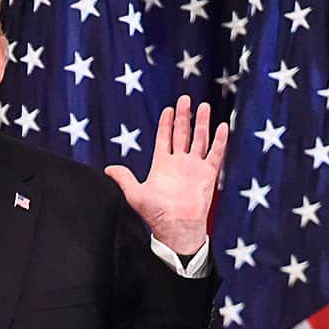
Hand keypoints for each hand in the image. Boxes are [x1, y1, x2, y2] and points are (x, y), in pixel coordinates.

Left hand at [105, 95, 228, 255]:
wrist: (177, 229)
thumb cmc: (155, 215)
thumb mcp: (134, 194)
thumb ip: (123, 178)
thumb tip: (107, 169)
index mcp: (162, 165)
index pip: (164, 138)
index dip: (166, 124)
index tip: (168, 108)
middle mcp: (179, 163)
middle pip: (182, 134)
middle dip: (183, 116)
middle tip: (185, 99)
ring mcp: (194, 168)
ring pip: (199, 139)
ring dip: (202, 123)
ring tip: (204, 106)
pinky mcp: (208, 175)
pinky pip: (215, 154)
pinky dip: (218, 140)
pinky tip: (221, 126)